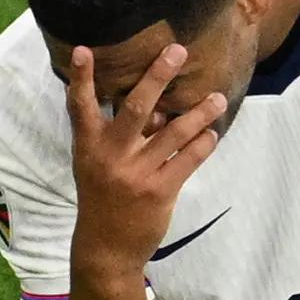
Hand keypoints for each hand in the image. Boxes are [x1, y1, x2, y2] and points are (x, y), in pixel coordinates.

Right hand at [63, 42, 224, 284]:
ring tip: (218, 99)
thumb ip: (119, 137)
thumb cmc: (102, 199)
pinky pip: (187, 161)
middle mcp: (111, 156)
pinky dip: (202, 145)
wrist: (106, 249)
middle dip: (158, 76)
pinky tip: (212, 135)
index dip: (82, 78)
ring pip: (174, 133)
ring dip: (199, 113)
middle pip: (137, 108)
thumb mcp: (95, 166)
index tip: (85, 49)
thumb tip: (158, 108)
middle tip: (177, 50)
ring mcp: (136, 174)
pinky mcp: (159, 192)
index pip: (81, 107)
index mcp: (89, 146)